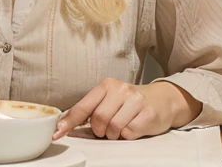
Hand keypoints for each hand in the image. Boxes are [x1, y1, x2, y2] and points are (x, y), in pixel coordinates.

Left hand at [52, 78, 201, 140]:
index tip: (58, 132)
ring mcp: (136, 101)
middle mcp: (121, 90)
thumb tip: (64, 122)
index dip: (69, 122)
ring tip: (122, 127)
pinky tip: (133, 127)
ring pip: (113, 128)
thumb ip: (91, 108)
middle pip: (98, 119)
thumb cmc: (132, 102)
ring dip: (114, 134)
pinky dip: (128, 136)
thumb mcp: (110, 99)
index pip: (83, 106)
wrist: (164, 99)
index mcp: (107, 85)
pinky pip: (128, 133)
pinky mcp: (147, 114)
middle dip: (100, 130)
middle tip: (107, 128)